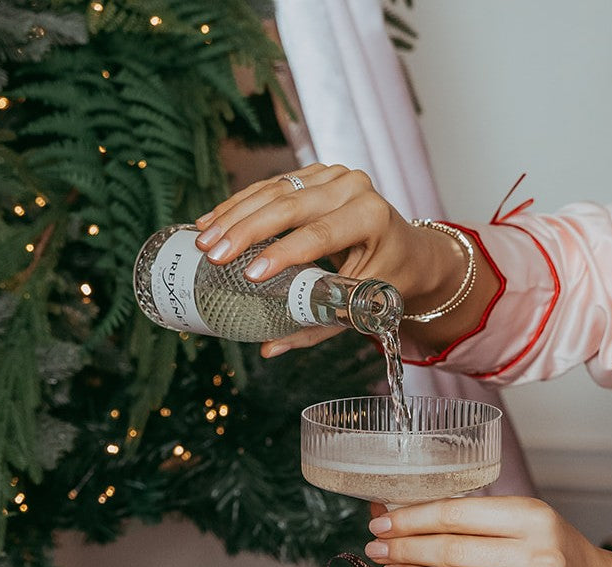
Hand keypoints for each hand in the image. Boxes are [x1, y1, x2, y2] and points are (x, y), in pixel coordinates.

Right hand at [193, 165, 448, 355]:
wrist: (408, 251)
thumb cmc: (386, 283)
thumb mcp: (360, 309)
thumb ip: (315, 326)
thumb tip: (269, 348)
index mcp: (371, 217)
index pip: (321, 233)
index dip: (284, 253)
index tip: (251, 274)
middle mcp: (354, 187)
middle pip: (291, 205)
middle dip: (246, 231)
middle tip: (212, 255)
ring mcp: (334, 175)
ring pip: (275, 190)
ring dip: (234, 215)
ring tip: (203, 239)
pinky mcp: (316, 174)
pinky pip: (272, 185)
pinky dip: (241, 204)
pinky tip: (213, 220)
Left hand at [362, 496, 611, 566]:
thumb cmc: (553, 554)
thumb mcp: (525, 521)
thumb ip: (473, 519)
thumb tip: (403, 517)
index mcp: (534, 518)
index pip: (457, 515)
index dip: (412, 520)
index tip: (382, 523)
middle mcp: (537, 558)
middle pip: (451, 551)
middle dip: (404, 550)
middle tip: (378, 550)